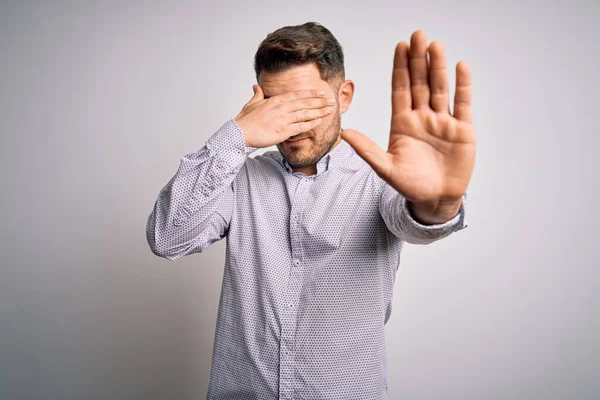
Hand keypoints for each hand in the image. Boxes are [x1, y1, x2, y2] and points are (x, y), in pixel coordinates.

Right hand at [234, 85, 335, 147]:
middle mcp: (281, 108)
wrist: (240, 133)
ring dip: (319, 111)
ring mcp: (283, 120)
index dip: (311, 94)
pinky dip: (311, 124)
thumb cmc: (245, 120)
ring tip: (330, 110)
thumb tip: (256, 86)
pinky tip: (319, 121)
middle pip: (305, 103)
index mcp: (275, 100)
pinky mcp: (283, 131)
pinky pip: (300, 127)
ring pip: (305, 114)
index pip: (297, 95)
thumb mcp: (251, 103)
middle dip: (320, 101)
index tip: (321, 92)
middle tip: (331, 100)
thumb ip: (257, 94)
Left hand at [341, 30, 475, 220]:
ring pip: (440, 88)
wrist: (435, 199)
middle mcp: (422, 117)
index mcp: (402, 123)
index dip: (400, 68)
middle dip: (418, 60)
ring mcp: (442, 121)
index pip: (401, 89)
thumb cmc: (410, 184)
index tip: (400, 46)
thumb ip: (367, 149)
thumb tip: (344, 132)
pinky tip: (460, 66)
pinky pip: (462, 103)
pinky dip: (463, 85)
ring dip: (438, 67)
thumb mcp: (385, 168)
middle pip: (420, 83)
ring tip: (436, 44)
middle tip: (418, 35)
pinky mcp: (462, 129)